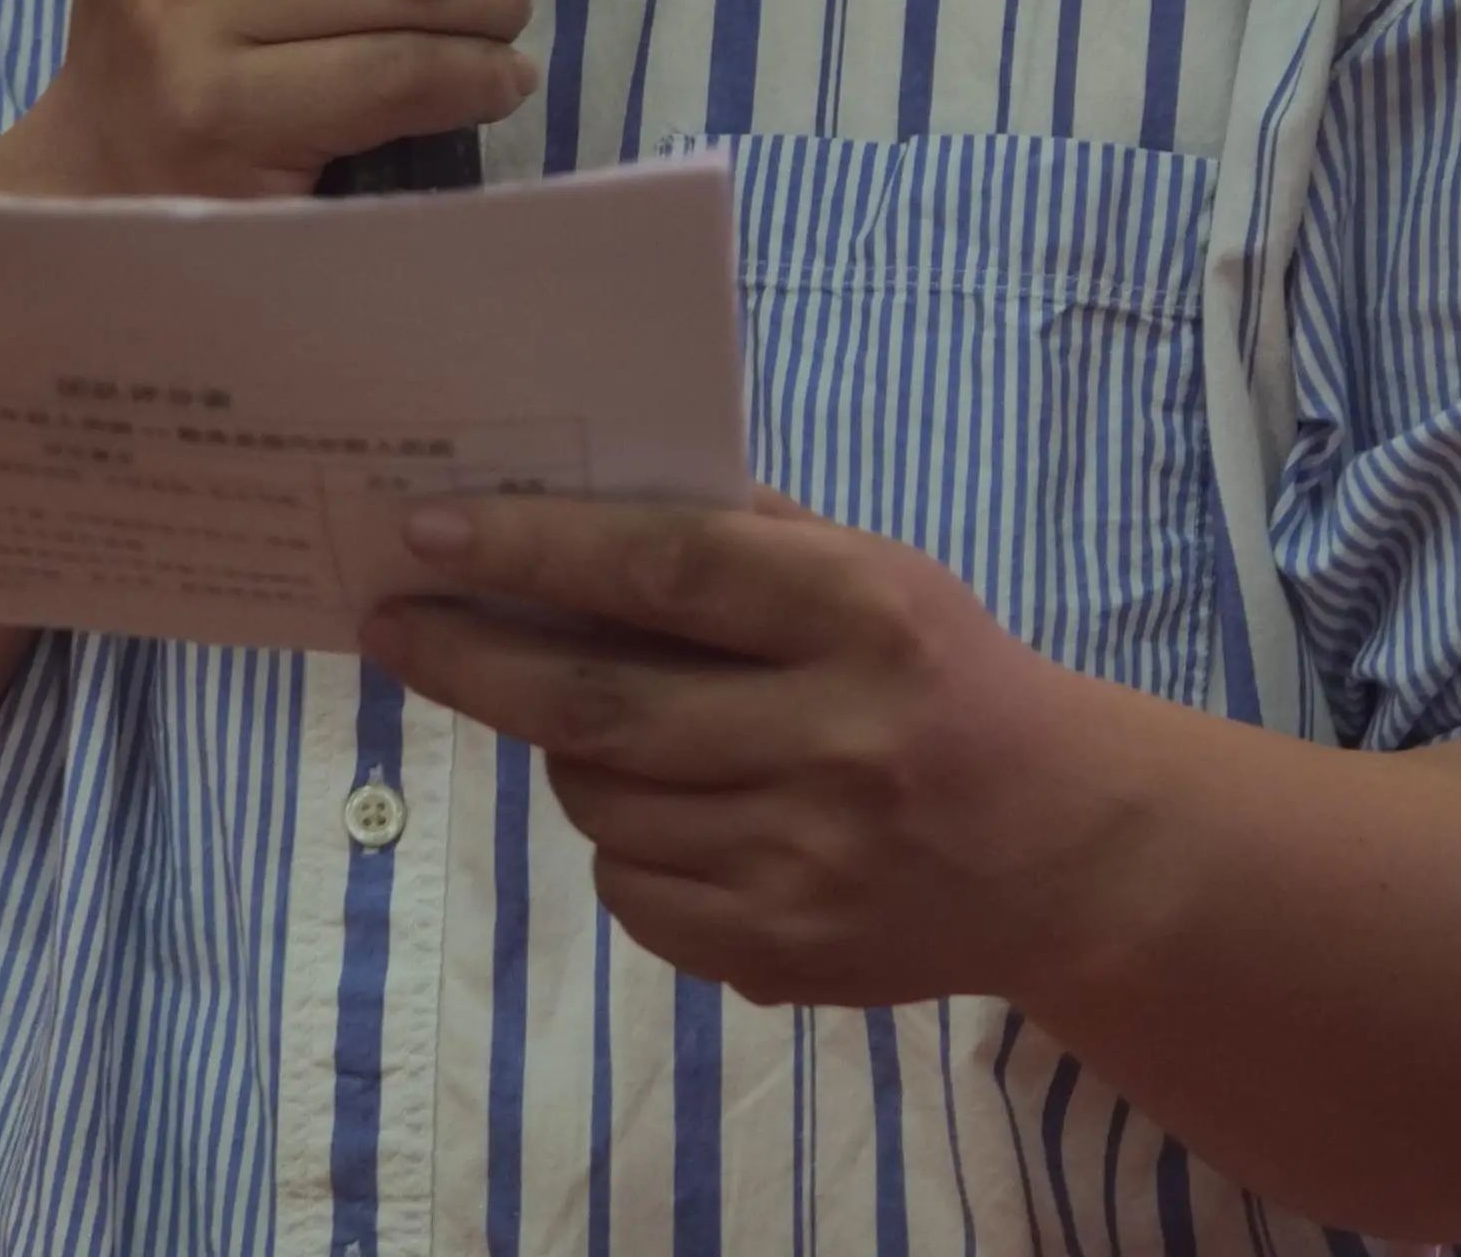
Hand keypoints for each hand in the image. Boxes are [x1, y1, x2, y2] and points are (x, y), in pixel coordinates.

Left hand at [360, 493, 1148, 1011]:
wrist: (1063, 848)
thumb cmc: (944, 676)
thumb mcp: (875, 572)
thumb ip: (739, 537)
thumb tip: (563, 505)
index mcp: (860, 615)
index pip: (662, 568)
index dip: (534, 551)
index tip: (428, 535)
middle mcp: (833, 740)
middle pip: (597, 706)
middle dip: (473, 662)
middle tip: (396, 627)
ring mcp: (804, 861)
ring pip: (599, 803)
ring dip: (564, 754)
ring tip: (595, 722)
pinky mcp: (783, 954)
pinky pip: (632, 893)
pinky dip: (620, 843)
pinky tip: (670, 811)